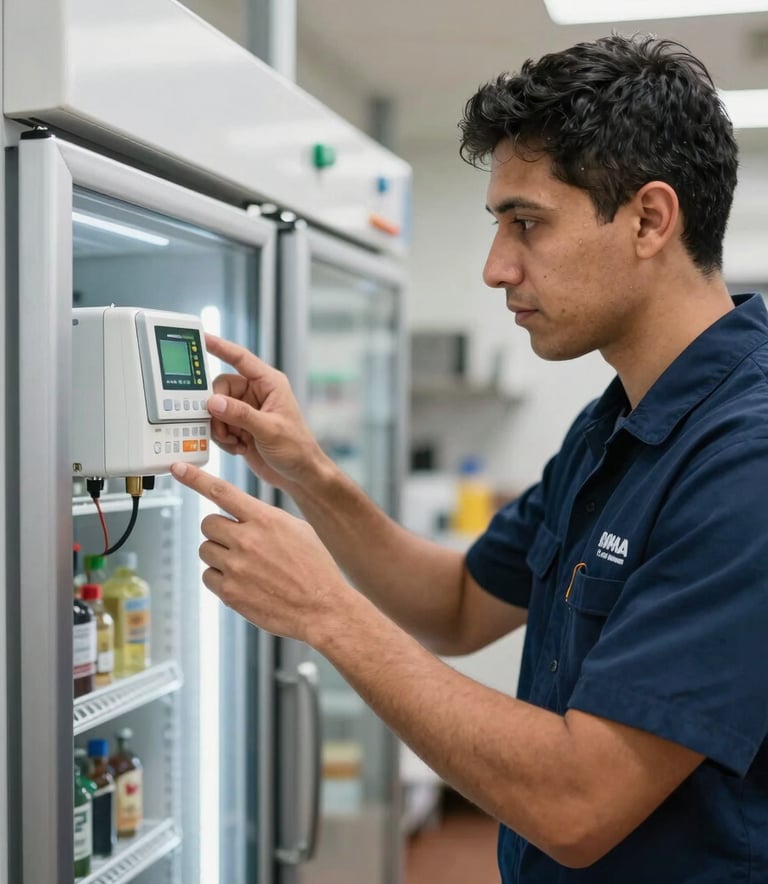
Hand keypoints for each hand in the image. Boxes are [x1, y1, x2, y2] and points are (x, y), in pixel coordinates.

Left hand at [171, 462, 348, 641]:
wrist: (322, 607)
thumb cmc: (315, 568)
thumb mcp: (298, 530)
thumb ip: (267, 518)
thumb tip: (245, 515)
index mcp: (265, 519)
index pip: (222, 492)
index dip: (196, 478)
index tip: (179, 469)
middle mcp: (247, 540)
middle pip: (208, 523)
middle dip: (219, 531)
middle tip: (237, 542)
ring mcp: (236, 567)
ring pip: (206, 550)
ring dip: (219, 555)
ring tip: (245, 566)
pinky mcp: (230, 592)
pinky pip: (208, 576)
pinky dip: (220, 579)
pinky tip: (243, 582)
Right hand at [204, 333, 327, 491]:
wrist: (299, 475)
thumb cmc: (297, 449)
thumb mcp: (269, 430)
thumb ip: (241, 415)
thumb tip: (214, 402)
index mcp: (269, 383)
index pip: (240, 358)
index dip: (220, 346)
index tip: (201, 338)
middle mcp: (256, 393)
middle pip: (220, 388)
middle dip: (217, 410)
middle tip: (222, 426)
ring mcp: (246, 410)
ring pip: (215, 409)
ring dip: (219, 427)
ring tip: (235, 441)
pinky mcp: (239, 427)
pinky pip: (218, 425)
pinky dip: (222, 438)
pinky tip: (238, 447)